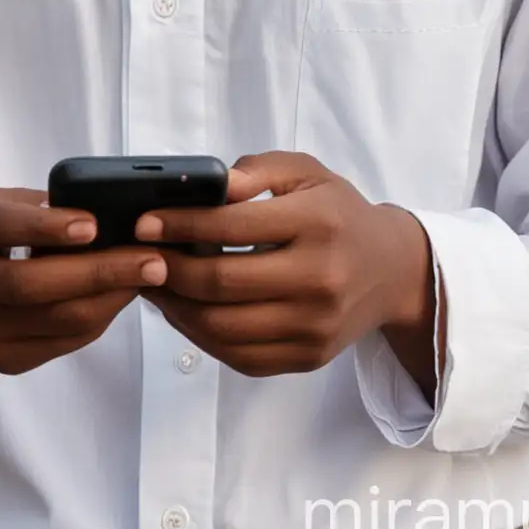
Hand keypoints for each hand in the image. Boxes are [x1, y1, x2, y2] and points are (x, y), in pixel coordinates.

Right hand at [0, 187, 169, 378]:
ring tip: (150, 274)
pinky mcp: (4, 361)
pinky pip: (64, 341)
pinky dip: (100, 316)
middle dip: (101, 271)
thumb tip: (106, 211)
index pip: (0, 227)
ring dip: (112, 297)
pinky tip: (122, 295)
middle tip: (153, 259)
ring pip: (58, 319)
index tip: (93, 223)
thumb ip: (36, 207)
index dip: (45, 227)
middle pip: (33, 285)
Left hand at [132, 151, 438, 383]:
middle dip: (168, 270)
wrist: (391, 271)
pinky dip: (200, 336)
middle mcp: (319, 279)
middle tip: (137, 256)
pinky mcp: (307, 358)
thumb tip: (213, 184)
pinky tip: (182, 310)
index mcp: (318, 223)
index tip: (143, 222)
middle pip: (222, 283)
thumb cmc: (337, 213)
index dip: (180, 225)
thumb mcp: (307, 172)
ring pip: (223, 327)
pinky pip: (239, 355)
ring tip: (152, 284)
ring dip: (175, 307)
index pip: (233, 227)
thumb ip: (259, 169)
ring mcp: (314, 326)